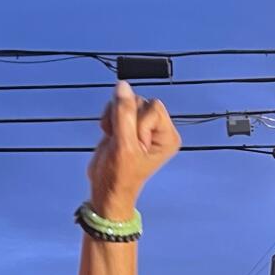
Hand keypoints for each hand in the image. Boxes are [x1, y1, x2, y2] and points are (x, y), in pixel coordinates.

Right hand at [87, 81, 181, 219]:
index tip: (134, 145)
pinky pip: (117, 106)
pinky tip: (110, 135)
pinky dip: (109, 118)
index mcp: (168, 136)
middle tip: (121, 143)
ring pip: (126, 102)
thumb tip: (122, 85)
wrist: (106, 189)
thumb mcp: (124, 145)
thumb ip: (123, 114)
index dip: (138, 123)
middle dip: (124, 118)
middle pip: (139, 101)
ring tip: (115, 139)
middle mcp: (158, 129)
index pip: (153, 107)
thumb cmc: (120, 176)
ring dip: (114, 118)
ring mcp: (142, 126)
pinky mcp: (128, 125)